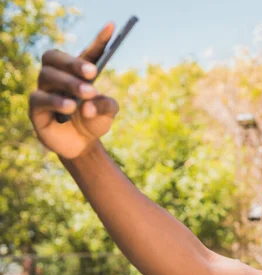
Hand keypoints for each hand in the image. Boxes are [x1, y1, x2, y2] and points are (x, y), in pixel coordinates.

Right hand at [28, 23, 119, 158]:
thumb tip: (90, 104)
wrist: (82, 146)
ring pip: (47, 75)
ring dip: (69, 83)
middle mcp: (58, 76)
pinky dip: (56, 101)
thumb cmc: (94, 122)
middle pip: (55, 58)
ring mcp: (44, 90)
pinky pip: (40, 98)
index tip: (112, 27)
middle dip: (74, 62)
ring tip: (88, 94)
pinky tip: (72, 106)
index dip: (99, 40)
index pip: (87, 52)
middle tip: (93, 72)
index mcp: (79, 73)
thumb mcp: (108, 114)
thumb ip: (107, 106)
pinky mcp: (36, 108)